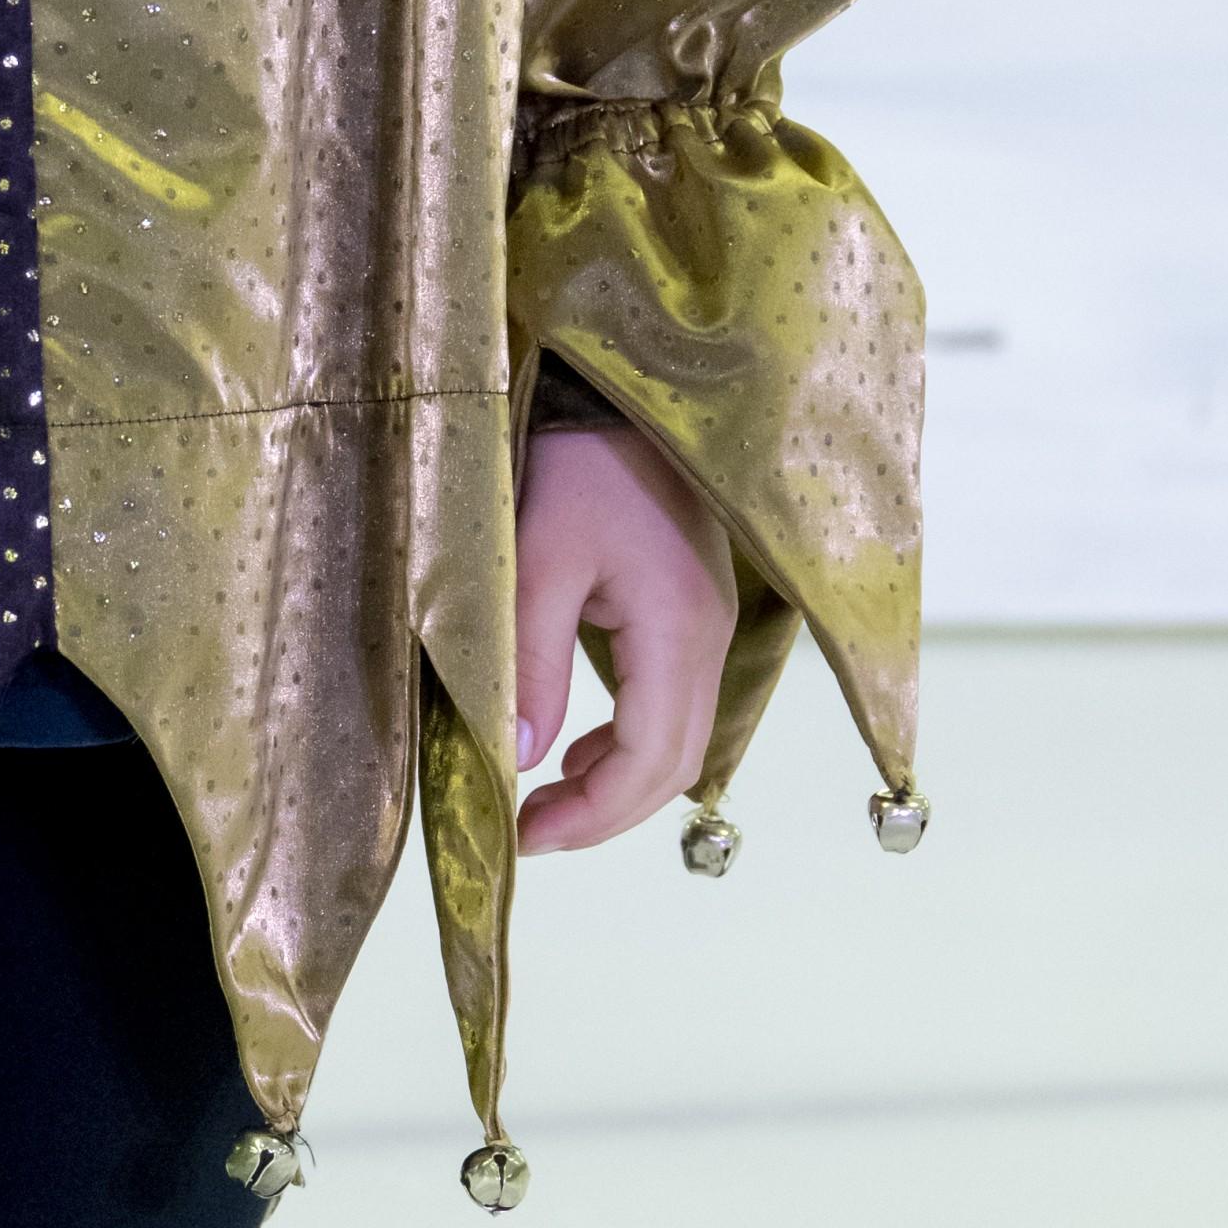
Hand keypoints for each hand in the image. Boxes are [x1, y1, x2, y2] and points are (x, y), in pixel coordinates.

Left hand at [513, 411, 737, 858]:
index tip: (523, 837)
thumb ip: (531, 665)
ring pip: (680, 740)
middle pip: (676, 765)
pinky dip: (627, 744)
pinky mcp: (690, 611)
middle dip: (605, 815)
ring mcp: (706, 624)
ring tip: (545, 803)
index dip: (591, 815)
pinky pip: (672, 704)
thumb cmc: (571, 463)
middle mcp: (706, 636)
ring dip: (617, 784)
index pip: (650, 759)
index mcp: (676, 628)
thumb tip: (522, 760)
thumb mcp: (534, 562)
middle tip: (529, 835)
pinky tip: (576, 748)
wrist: (608, 390)